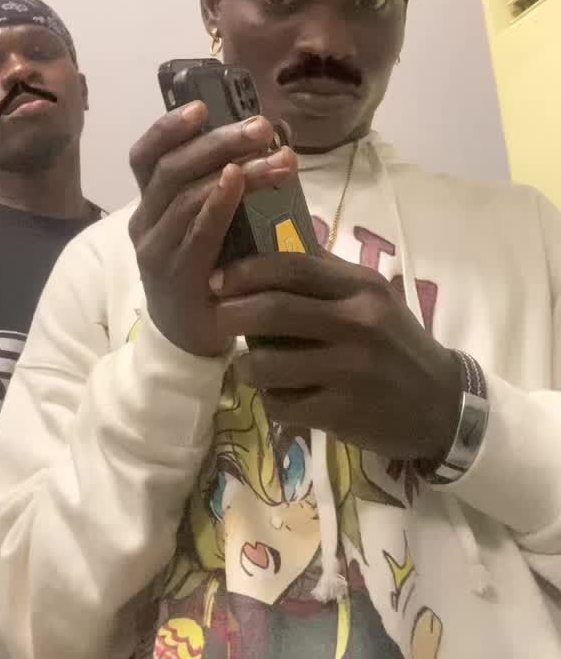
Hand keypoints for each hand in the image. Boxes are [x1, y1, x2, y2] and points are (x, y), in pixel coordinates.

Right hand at [128, 103, 296, 358]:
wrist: (192, 342)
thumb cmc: (207, 273)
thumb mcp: (205, 226)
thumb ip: (217, 190)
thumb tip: (257, 140)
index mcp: (148, 206)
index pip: (145, 156)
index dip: (168, 128)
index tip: (202, 105)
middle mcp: (144, 224)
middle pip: (170, 168)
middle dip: (218, 141)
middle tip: (261, 126)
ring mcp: (157, 252)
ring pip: (187, 195)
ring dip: (236, 168)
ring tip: (279, 158)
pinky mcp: (177, 278)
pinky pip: (196, 232)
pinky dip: (218, 202)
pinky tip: (239, 181)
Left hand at [214, 251, 461, 461]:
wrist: (443, 405)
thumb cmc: (397, 344)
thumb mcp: (372, 298)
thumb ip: (325, 276)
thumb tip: (269, 247)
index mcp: (361, 288)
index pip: (292, 267)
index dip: (246, 270)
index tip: (217, 279)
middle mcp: (357, 323)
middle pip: (273, 310)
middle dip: (231, 314)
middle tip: (215, 319)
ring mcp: (350, 370)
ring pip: (269, 363)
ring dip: (247, 366)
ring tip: (249, 367)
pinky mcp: (344, 412)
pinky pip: (284, 405)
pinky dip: (273, 401)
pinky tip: (280, 397)